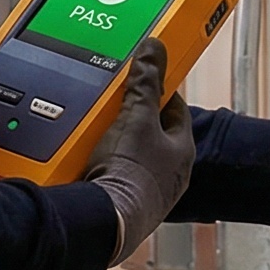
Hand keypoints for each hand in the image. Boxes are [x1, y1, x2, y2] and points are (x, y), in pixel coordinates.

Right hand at [88, 39, 195, 264]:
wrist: (107, 219)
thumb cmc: (130, 174)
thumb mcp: (136, 118)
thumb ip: (145, 83)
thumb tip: (155, 50)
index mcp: (182, 151)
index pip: (176, 111)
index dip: (160, 92)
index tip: (146, 79)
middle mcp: (170, 173)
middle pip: (153, 134)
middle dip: (134, 118)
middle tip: (115, 104)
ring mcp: (149, 190)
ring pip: (135, 156)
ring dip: (118, 143)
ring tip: (96, 131)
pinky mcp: (126, 203)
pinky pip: (116, 175)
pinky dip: (104, 164)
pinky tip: (87, 159)